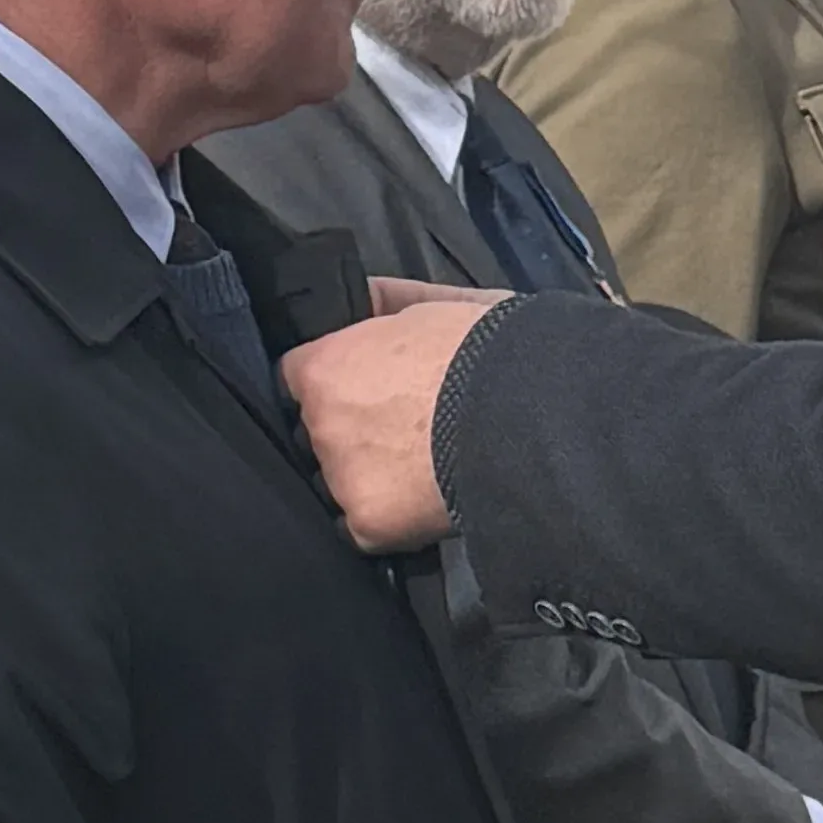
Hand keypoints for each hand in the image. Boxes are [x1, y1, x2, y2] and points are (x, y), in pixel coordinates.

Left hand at [281, 299, 482, 551]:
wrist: (527, 411)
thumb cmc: (485, 351)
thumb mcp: (432, 303)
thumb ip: (381, 301)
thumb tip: (357, 295)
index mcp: (324, 368)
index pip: (294, 379)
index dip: (327, 384)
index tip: (355, 391)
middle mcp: (321, 425)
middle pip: (312, 434)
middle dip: (343, 432)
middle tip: (397, 429)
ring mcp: (341, 478)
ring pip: (335, 482)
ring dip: (361, 477)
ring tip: (414, 467)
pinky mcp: (368, 523)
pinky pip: (361, 528)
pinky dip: (385, 519)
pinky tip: (417, 500)